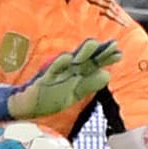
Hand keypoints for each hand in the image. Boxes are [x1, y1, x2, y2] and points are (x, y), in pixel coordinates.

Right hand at [0, 38, 122, 121]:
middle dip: (99, 52)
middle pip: (86, 59)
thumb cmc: (51, 97)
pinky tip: (68, 58)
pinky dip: (60, 64)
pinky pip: (52, 69)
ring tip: (94, 44)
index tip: (119, 52)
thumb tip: (106, 74)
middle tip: (113, 45)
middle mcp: (68, 70)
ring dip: (81, 53)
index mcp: (77, 74)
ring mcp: (56, 73)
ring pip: (71, 60)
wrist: (28, 104)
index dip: (106, 58)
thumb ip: (89, 84)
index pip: (94, 63)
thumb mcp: (74, 93)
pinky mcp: (44, 78)